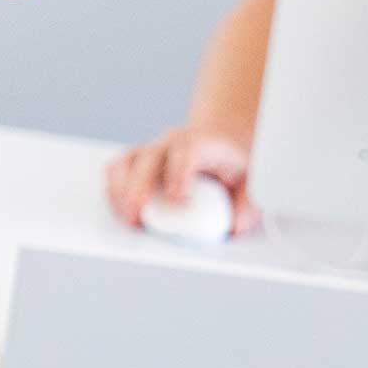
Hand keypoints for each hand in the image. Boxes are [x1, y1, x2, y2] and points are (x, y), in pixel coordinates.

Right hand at [106, 125, 259, 234]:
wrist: (221, 142)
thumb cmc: (234, 163)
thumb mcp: (252, 179)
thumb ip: (248, 203)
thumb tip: (235, 225)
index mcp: (203, 143)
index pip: (188, 149)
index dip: (179, 173)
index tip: (178, 199)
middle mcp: (172, 142)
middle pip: (148, 157)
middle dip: (139, 188)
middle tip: (138, 216)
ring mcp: (152, 150)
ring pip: (126, 162)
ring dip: (120, 191)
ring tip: (128, 219)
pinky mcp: (137, 161)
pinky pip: (117, 170)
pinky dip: (114, 190)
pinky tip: (121, 210)